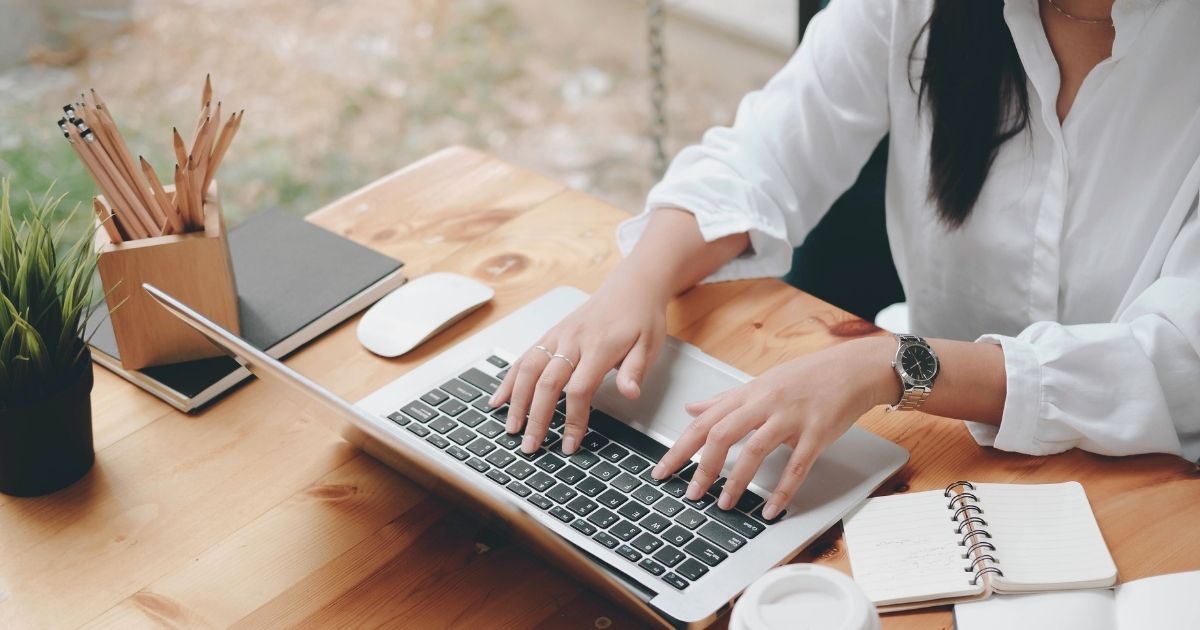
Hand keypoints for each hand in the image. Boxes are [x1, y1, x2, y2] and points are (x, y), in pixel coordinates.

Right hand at [489, 270, 668, 454]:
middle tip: (530, 446)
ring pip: (529, 369)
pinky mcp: (551, 334)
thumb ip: (635, 371)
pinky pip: (525, 357)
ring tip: (511, 428)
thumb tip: (630, 394)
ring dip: (516, 401)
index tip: (570, 445)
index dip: (573, 419)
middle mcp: (572, 340)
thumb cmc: (640, 317)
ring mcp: (558, 336)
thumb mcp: (650, 345)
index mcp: (599, 346)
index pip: (579, 389)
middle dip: (536, 417)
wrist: (631, 285)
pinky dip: (509, 379)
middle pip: (547, 383)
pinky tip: (498, 399)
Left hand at [652, 336, 896, 520]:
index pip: (705, 421)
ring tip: (724, 504)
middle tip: (691, 494)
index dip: (681, 447)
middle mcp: (765, 403)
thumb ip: (725, 400)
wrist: (853, 369)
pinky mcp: (817, 433)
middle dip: (702, 466)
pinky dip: (782, 490)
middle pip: (722, 433)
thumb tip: (692, 409)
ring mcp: (791, 418)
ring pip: (755, 449)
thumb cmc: (807, 377)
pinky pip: (796, 465)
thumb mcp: (761, 383)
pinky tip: (770, 509)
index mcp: (749, 394)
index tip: (663, 470)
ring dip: (737, 480)